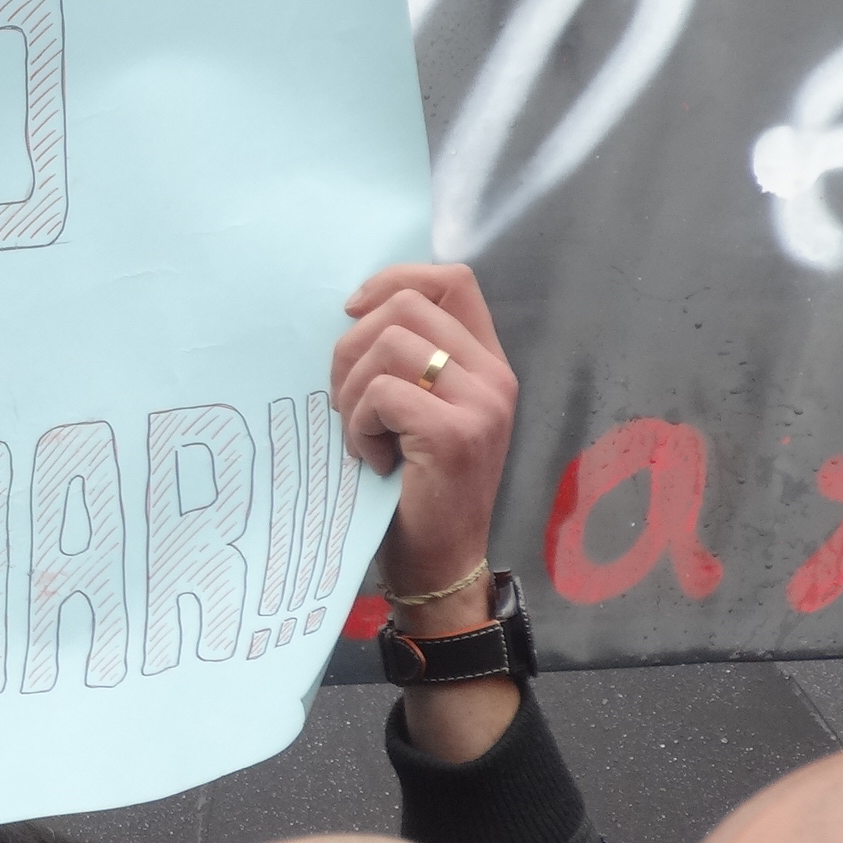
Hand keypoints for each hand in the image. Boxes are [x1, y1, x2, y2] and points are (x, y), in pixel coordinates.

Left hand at [332, 262, 521, 759]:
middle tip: (347, 402)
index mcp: (487, 361)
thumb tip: (354, 311)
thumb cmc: (412, 483)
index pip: (452, 279)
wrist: (437, 563)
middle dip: (352, 348)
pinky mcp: (457, 434)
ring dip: (351, 391)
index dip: (394, 280)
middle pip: (405, 306)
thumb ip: (405, 358)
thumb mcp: (414, 407)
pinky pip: (381, 394)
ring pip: (386, 346)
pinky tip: (373, 460)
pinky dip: (359, 426)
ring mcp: (482, 404)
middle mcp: (495, 376)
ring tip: (364, 435)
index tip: (353, 313)